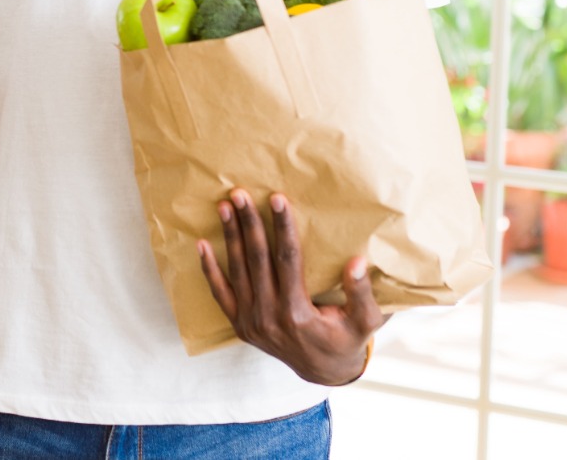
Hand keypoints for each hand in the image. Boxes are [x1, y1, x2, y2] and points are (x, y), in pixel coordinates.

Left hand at [197, 189, 382, 385]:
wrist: (323, 372)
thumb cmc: (345, 341)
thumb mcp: (364, 323)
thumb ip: (361, 294)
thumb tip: (356, 262)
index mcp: (298, 313)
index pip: (288, 260)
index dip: (282, 227)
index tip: (277, 198)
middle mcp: (269, 317)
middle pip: (257, 260)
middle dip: (249, 223)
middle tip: (240, 193)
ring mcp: (250, 322)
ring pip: (237, 271)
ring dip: (230, 236)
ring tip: (225, 206)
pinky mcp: (239, 324)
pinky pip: (219, 293)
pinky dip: (209, 269)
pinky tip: (201, 244)